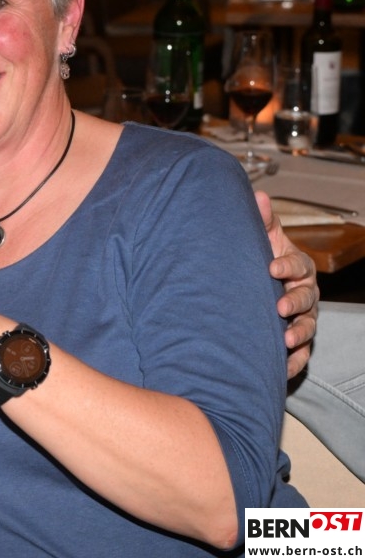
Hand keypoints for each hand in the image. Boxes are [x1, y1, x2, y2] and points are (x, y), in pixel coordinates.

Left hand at [256, 191, 318, 378]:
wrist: (255, 284)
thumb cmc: (261, 260)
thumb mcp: (263, 239)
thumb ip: (262, 220)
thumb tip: (258, 195)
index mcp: (297, 267)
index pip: (298, 265)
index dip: (287, 265)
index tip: (271, 266)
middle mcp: (304, 293)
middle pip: (307, 298)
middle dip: (295, 303)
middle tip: (280, 307)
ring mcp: (302, 318)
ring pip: (308, 327)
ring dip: (299, 334)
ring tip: (287, 340)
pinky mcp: (296, 340)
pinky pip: (301, 354)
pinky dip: (294, 362)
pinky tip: (282, 369)